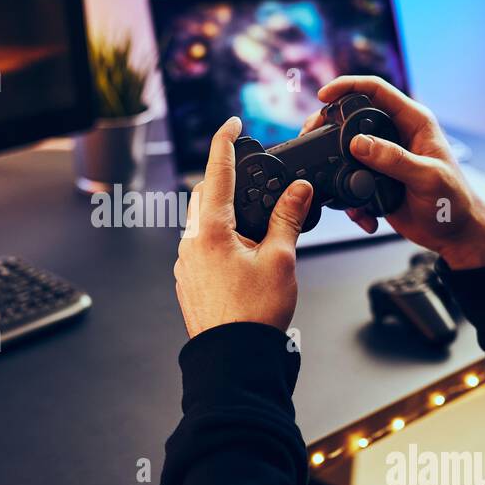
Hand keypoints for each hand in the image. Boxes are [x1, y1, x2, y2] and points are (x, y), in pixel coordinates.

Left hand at [174, 117, 314, 337]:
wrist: (233, 361)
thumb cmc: (255, 316)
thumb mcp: (280, 259)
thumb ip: (288, 218)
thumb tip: (299, 190)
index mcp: (211, 231)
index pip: (217, 172)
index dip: (225, 142)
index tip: (231, 123)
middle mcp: (191, 243)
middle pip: (205, 195)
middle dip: (226, 181)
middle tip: (253, 178)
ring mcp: (185, 263)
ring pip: (202, 222)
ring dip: (225, 213)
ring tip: (256, 225)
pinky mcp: (187, 280)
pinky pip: (201, 246)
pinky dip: (220, 238)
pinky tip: (243, 254)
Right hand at [303, 76, 484, 268]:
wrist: (455, 234)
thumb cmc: (454, 202)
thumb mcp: (427, 177)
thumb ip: (394, 159)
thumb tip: (359, 143)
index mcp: (414, 122)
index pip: (378, 91)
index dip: (348, 86)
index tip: (325, 95)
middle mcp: (397, 135)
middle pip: (354, 117)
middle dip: (329, 124)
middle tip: (311, 134)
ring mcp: (384, 158)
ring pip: (347, 150)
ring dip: (333, 164)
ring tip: (327, 176)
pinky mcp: (376, 180)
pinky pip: (350, 180)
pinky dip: (347, 197)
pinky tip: (359, 212)